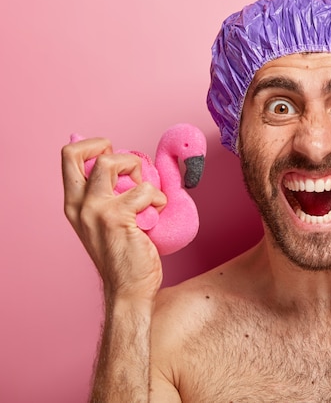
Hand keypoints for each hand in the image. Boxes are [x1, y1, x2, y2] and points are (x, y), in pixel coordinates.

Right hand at [62, 137, 166, 301]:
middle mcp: (79, 204)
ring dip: (138, 172)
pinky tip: (156, 214)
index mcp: (74, 203)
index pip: (68, 155)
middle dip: (110, 150)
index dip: (94, 145)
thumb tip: (113, 157)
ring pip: (112, 161)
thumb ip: (105, 191)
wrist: (128, 289)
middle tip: (130, 173)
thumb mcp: (104, 218)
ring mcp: (95, 210)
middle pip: (79, 151)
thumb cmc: (123, 252)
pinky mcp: (117, 218)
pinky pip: (145, 189)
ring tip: (146, 195)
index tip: (115, 159)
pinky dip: (158, 198)